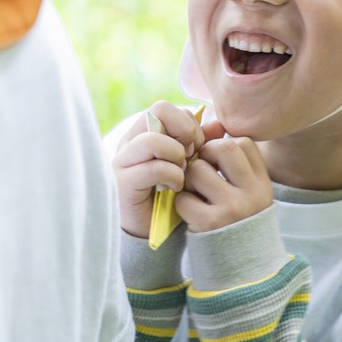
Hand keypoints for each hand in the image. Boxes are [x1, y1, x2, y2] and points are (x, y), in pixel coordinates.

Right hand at [112, 101, 205, 238]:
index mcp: (143, 132)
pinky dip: (172, 176)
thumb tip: (219, 124)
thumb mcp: (191, 165)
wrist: (153, 234)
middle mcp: (129, 141)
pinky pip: (153, 168)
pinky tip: (176, 187)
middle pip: (158, 110)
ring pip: (153, 139)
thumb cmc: (172, 195)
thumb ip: (202, 143)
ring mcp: (123, 161)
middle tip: (192, 154)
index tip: (197, 147)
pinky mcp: (123, 183)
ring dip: (177, 155)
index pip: (165, 107)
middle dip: (184, 131)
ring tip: (183, 172)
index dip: (187, 123)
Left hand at [176, 122, 273, 232]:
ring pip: (197, 170)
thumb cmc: (238, 221)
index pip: (241, 142)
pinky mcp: (209, 224)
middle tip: (201, 169)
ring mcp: (231, 209)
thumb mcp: (245, 192)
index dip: (222, 145)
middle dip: (204, 154)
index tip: (215, 160)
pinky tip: (189, 211)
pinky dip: (181, 202)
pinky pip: (184, 198)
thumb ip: (232, 160)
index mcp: (262, 183)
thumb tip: (210, 120)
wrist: (241, 270)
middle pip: (221, 147)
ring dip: (188, 178)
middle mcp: (251, 194)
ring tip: (194, 191)